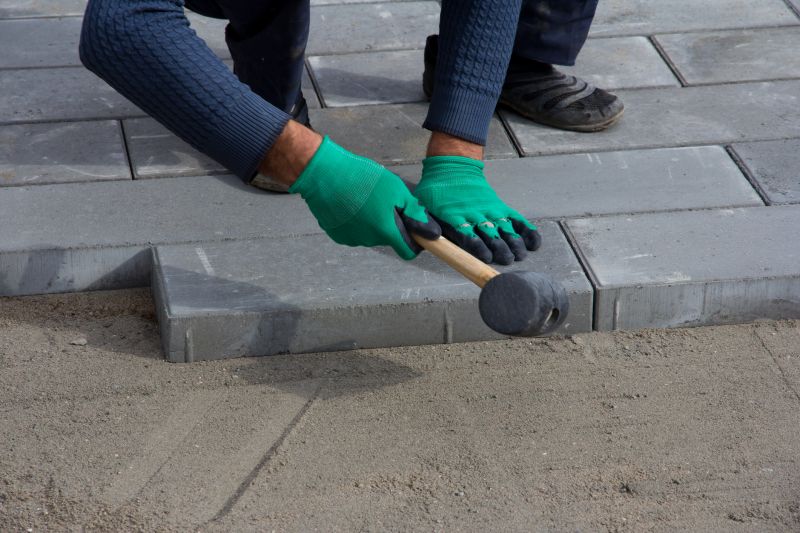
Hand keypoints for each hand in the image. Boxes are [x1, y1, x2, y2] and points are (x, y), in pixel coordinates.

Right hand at [290, 136, 440, 258]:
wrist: (324, 174)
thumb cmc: (363, 178)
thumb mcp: (396, 189)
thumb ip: (415, 212)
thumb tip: (433, 233)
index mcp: (386, 230)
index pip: (408, 252)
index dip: (414, 243)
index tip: (413, 229)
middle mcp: (369, 240)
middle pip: (388, 239)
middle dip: (390, 224)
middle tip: (383, 201)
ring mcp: (351, 239)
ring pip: (370, 235)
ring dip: (372, 222)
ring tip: (364, 199)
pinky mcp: (337, 235)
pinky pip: (353, 233)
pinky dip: (355, 223)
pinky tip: (350, 205)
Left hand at [413, 156, 540, 264]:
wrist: (452, 168)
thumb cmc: (435, 192)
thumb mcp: (421, 205)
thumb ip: (422, 221)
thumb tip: (426, 239)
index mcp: (454, 216)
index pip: (467, 234)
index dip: (478, 246)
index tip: (486, 257)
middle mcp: (474, 215)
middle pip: (490, 234)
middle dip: (500, 248)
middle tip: (507, 260)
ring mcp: (489, 210)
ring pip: (505, 228)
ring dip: (514, 243)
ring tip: (520, 255)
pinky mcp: (499, 207)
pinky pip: (516, 219)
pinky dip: (527, 231)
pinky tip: (534, 244)